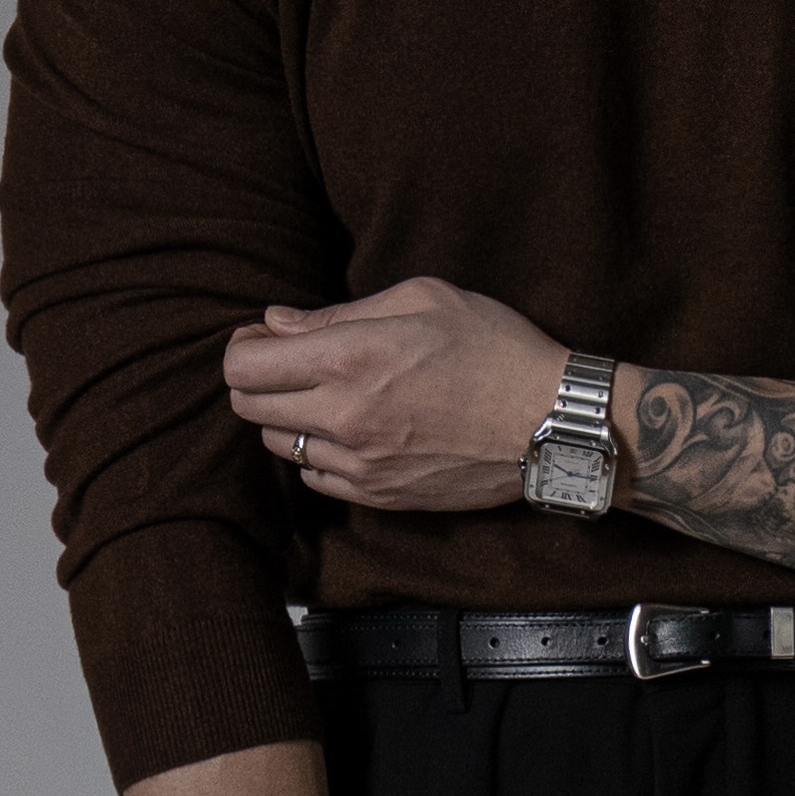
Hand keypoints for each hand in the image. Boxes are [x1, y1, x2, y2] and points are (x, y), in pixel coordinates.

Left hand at [224, 277, 568, 509]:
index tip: (263, 336)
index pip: (244, 365)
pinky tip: (347, 430)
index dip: (244, 345)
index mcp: (349, 359)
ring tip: (324, 394)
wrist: (550, 422)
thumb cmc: (494, 348)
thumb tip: (277, 323)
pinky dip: (316, 452)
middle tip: (286, 361)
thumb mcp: (422, 299)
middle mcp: (343, 417)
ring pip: (278, 444)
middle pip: (248, 407)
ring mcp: (358, 464)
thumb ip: (339, 313)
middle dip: (256, 380)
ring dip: (286, 417)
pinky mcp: (378, 495)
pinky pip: (315, 477)